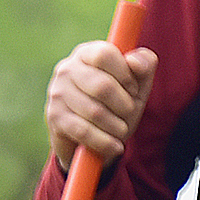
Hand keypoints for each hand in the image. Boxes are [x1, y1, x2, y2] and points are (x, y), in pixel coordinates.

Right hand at [46, 36, 157, 169]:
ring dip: (116, 126)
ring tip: (121, 130)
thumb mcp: (136, 84)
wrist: (88, 138)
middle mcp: (67, 69)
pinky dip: (104, 142)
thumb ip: (144, 65)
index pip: (104, 54)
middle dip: (124, 105)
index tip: (133, 89)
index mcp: (87, 53)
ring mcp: (58, 93)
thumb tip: (134, 62)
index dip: (125, 74)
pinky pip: (84, 131)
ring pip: (95, 112)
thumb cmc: (116, 104)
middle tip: (129, 112)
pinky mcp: (55, 118)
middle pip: (102, 86)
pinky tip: (115, 146)